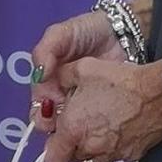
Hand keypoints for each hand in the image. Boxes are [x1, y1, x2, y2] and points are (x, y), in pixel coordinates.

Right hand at [27, 9, 125, 133]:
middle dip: (55, 127)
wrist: (123, 31)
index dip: (41, 112)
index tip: (51, 111)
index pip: (38, 104)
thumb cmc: (87, 31)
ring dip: (75, 130)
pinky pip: (96, 124)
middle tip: (65, 123)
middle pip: (52, 121)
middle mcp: (63, 96)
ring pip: (73, 126)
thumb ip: (44, 50)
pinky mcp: (104, 109)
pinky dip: (96, 128)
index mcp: (48, 81)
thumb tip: (39, 75)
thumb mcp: (60, 34)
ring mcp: (84, 104)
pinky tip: (100, 125)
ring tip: (84, 125)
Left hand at [42, 57, 161, 161]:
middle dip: (71, 148)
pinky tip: (118, 133)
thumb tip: (54, 84)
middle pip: (72, 161)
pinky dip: (112, 151)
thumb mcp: (83, 69)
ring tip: (98, 133)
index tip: (58, 139)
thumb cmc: (120, 79)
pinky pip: (115, 159)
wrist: (160, 91)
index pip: (52, 160)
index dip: (52, 151)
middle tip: (79, 129)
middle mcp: (90, 147)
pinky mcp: (132, 156)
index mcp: (73, 129)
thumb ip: (61, 79)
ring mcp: (113, 155)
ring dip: (90, 153)